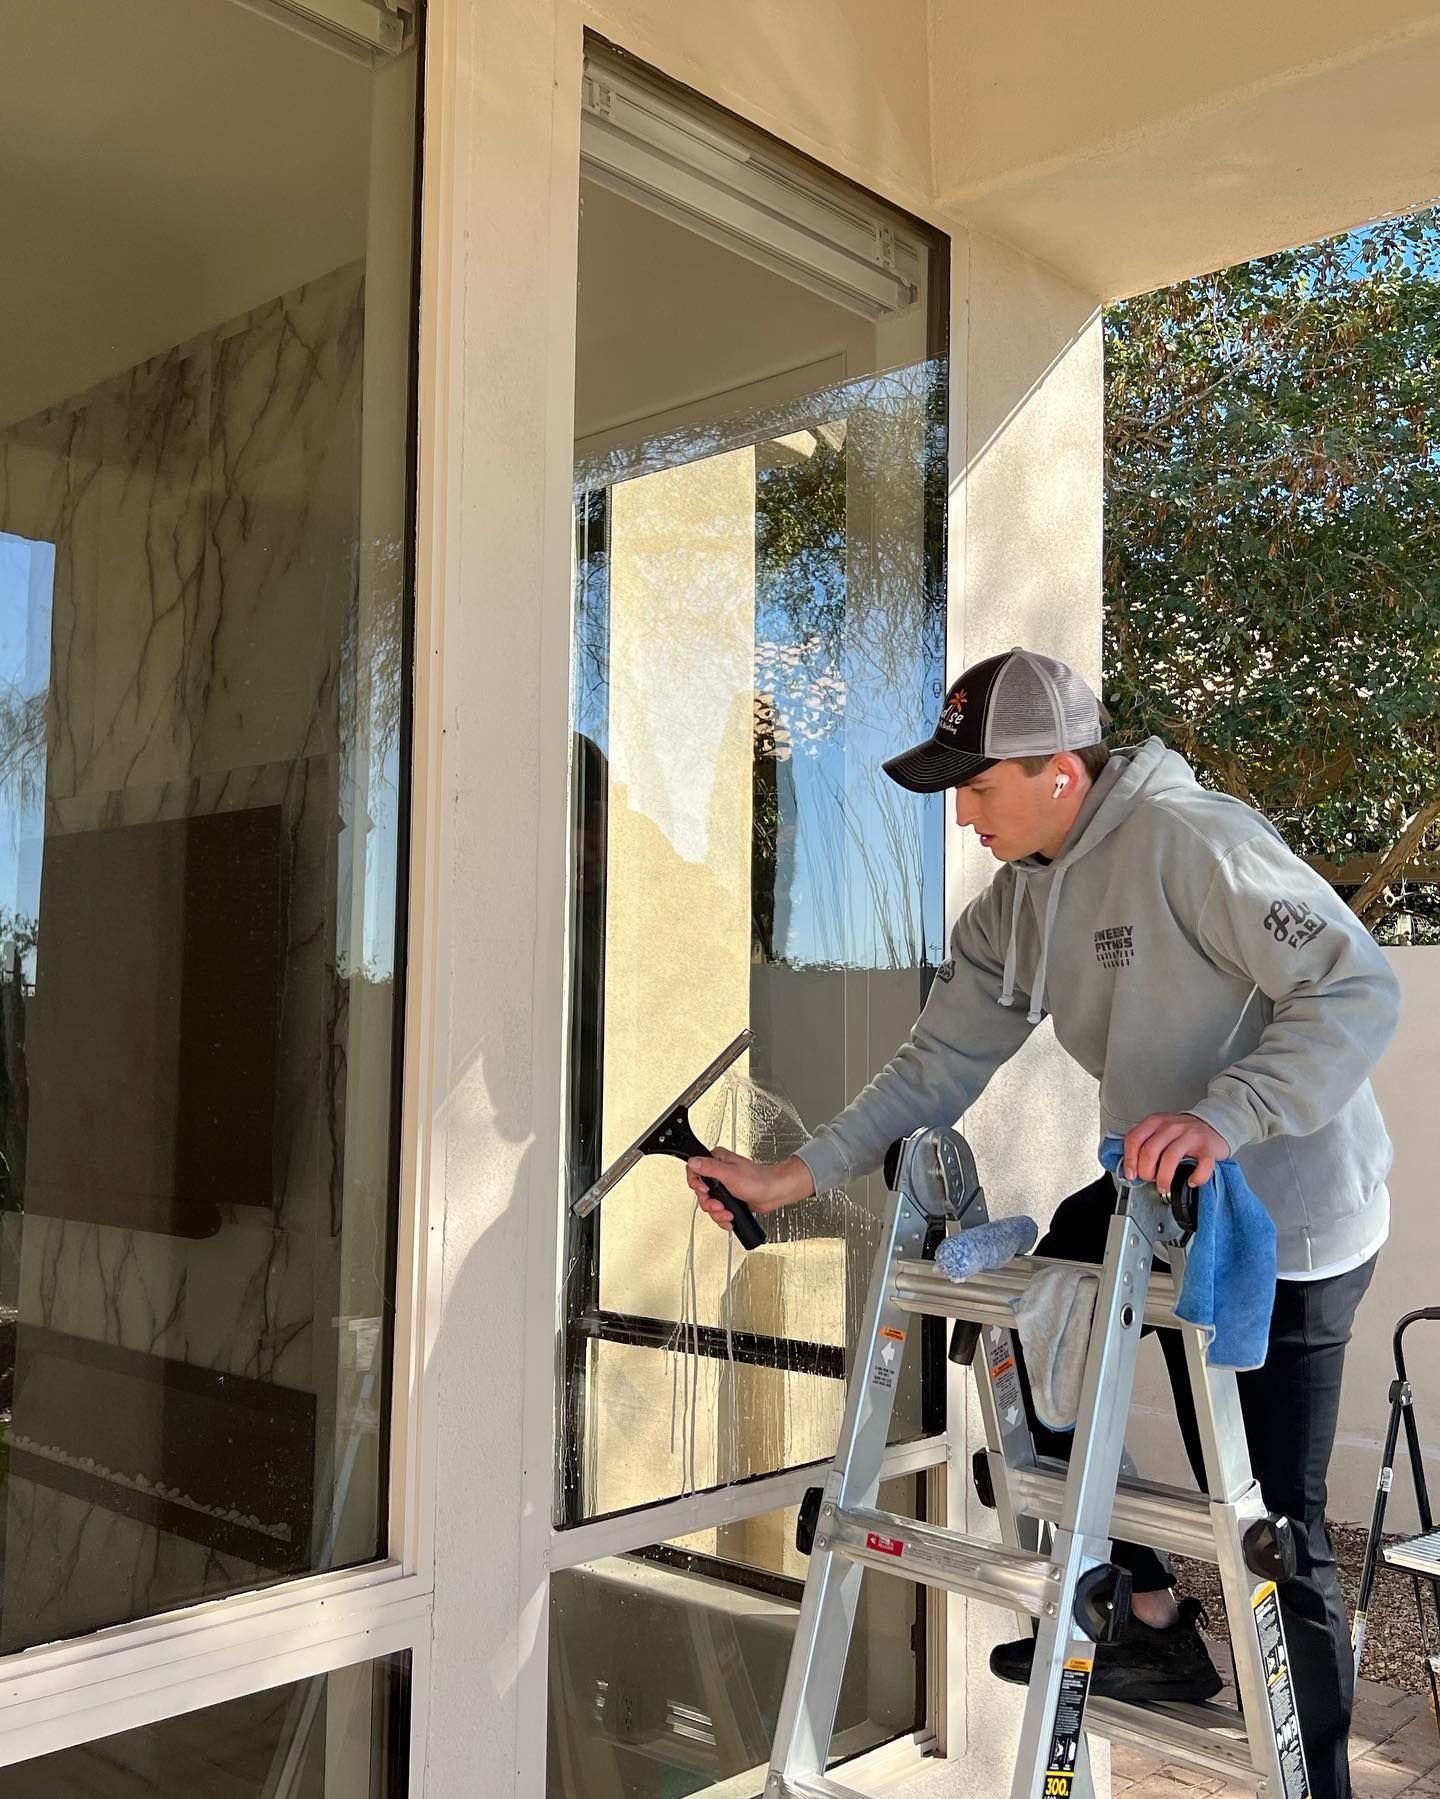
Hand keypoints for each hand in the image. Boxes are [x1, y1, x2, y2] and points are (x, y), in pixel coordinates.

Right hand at [684, 1148, 814, 1231]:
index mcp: (717, 1161)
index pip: (694, 1170)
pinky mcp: (729, 1199)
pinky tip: (730, 1219)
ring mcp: (724, 1187)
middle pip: (700, 1192)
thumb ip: (709, 1167)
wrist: (775, 1192)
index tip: (704, 1191)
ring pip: (709, 1204)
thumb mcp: (730, 1173)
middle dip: (709, 1203)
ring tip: (728, 1213)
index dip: (696, 1183)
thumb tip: (693, 1161)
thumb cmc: (759, 1180)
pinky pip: (718, 1211)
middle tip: (719, 1205)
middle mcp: (719, 1173)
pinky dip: (723, 1218)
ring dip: (717, 1213)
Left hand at [1123, 1114, 1229, 1193]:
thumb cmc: (1181, 1133)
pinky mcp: (1208, 1148)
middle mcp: (1172, 1127)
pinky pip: (1202, 1166)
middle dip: (1146, 1172)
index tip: (1131, 1174)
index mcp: (1155, 1122)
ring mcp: (1191, 1136)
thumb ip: (1144, 1143)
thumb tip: (1129, 1168)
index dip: (1129, 1160)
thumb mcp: (1158, 1131)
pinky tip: (1190, 1182)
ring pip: (1171, 1158)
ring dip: (1164, 1178)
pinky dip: (1196, 1178)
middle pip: (1150, 1151)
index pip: (1134, 1139)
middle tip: (1149, 1179)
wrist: (1212, 1125)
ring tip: (1164, 1187)